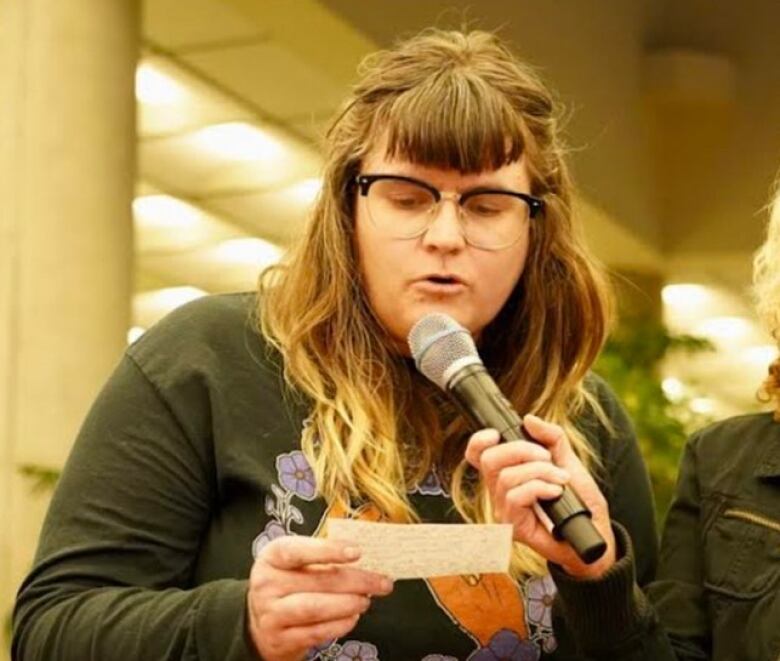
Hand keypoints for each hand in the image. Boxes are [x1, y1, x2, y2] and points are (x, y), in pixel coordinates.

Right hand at [246, 536, 392, 660]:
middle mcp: (267, 584)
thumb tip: (365, 556)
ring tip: (366, 600)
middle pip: (317, 580)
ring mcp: (272, 614)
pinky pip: (316, 632)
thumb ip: (322, 556)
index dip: (328, 550)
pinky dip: (339, 625)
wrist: (261, 622)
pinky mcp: (281, 639)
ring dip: (348, 603)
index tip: (357, 551)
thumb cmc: (287, 584)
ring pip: (315, 608)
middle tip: (381, 582)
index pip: (298, 550)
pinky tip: (353, 617)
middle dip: (356, 581)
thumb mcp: (295, 563)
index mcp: (272, 557)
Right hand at [465, 414, 614, 578]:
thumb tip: (529, 419)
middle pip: (489, 460)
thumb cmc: (580, 501)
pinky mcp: (513, 526)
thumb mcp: (568, 461)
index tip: (495, 434)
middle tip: (547, 458)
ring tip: (560, 480)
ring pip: (506, 478)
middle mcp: (499, 491)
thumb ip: (552, 439)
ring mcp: (504, 510)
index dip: (479, 441)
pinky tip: (556, 492)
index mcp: (507, 472)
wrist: (595, 534)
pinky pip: (515, 497)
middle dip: (521, 450)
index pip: (478, 454)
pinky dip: (539, 488)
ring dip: (539, 472)